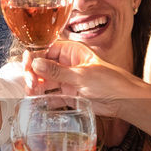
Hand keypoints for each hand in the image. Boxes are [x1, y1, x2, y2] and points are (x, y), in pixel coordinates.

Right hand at [24, 41, 140, 117]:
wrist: (124, 100)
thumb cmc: (109, 81)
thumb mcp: (81, 75)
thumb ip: (57, 71)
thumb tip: (36, 64)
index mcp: (71, 51)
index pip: (46, 49)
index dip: (34, 56)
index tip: (27, 66)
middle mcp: (67, 64)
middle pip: (42, 66)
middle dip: (34, 73)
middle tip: (30, 83)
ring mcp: (66, 80)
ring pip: (45, 81)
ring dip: (36, 86)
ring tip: (31, 93)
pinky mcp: (68, 95)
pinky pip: (51, 95)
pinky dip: (43, 98)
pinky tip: (35, 101)